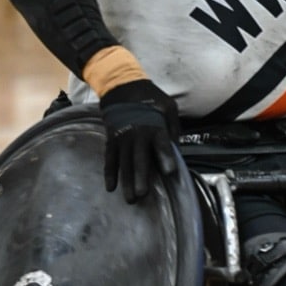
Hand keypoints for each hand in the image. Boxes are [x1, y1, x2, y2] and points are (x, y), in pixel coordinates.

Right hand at [99, 79, 180, 202]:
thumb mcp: (169, 106)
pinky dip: (109, 173)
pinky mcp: (111, 140)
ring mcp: (122, 138)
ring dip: (126, 181)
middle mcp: (137, 135)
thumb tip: (176, 147)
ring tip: (130, 199)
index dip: (165, 157)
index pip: (161, 144)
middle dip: (140, 177)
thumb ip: (173, 127)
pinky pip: (110, 159)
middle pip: (139, 159)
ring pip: (124, 163)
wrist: (122, 87)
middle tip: (142, 194)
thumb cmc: (150, 98)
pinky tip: (111, 188)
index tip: (169, 172)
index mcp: (155, 126)